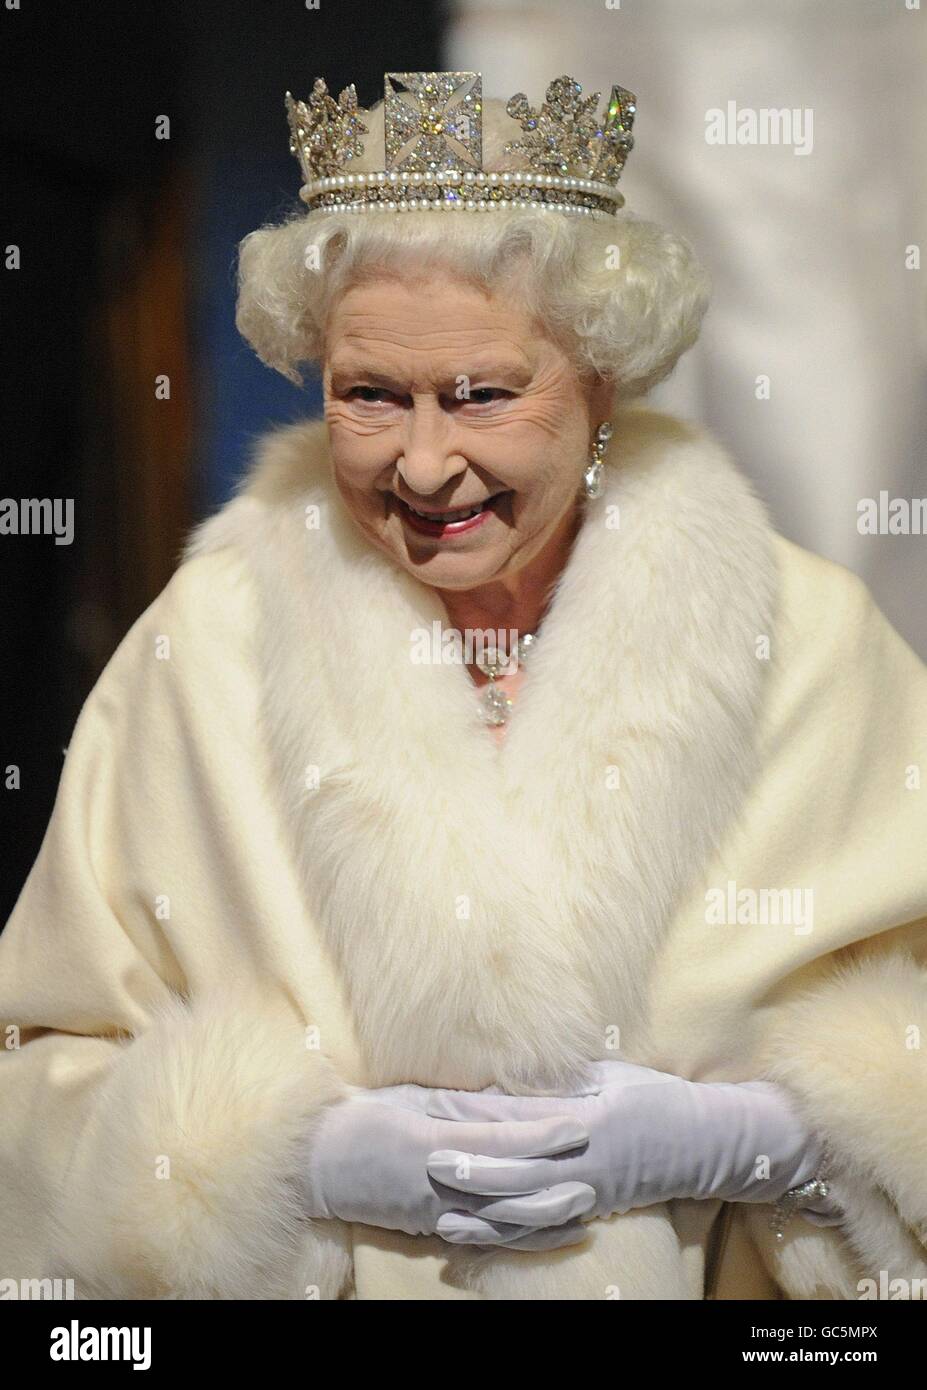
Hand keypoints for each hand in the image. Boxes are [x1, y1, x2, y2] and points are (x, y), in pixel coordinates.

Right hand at [299, 1082, 596, 1247]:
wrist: (319, 1161)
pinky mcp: (432, 1226)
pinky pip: (483, 1237)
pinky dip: (519, 1237)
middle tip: (597, 1170)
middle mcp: (436, 1180)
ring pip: (500, 1221)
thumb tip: (509, 1098)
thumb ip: (459, 1103)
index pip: (499, 1140)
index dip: (542, 1134)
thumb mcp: (411, 1099)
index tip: (579, 1122)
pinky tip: (546, 1233)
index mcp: (431, 1140)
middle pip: (507, 1186)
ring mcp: (434, 1210)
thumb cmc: (363, 1118)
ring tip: (585, 1207)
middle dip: (555, 1180)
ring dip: (546, 1216)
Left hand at [425, 1060, 843, 1224]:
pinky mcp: (591, 1211)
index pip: (521, 1116)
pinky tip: (483, 1236)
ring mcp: (589, 1191)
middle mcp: (585, 1160)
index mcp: (587, 1118)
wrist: (704, 1142)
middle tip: (430, 1161)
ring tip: (444, 1213)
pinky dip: (512, 1237)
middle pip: (519, 1169)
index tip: (439, 1102)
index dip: (477, 1111)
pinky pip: (546, 1231)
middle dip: (473, 1167)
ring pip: (529, 1211)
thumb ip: (566, 1076)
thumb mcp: (612, 1075)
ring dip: (485, 1213)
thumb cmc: (657, 1097)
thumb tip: (520, 1066)